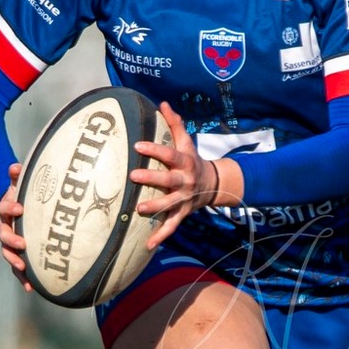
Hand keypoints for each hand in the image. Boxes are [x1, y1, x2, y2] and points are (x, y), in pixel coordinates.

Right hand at [0, 161, 33, 290]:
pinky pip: (18, 268)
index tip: (19, 208)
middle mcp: (4, 227)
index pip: (4, 209)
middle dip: (12, 240)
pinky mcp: (18, 255)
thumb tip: (16, 167)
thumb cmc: (24, 195)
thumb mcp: (21, 183)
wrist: (20, 207)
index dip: (9, 208)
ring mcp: (10, 243)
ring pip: (8, 254)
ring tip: (23, 268)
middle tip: (23, 244)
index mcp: (5, 210)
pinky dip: (23, 279)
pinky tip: (31, 289)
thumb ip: (19, 175)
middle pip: (3, 235)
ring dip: (15, 261)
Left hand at [131, 101, 238, 248]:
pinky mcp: (183, 213)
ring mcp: (184, 199)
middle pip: (169, 180)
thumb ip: (175, 124)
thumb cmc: (193, 160)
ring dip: (156, 208)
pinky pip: (172, 226)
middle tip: (133, 176)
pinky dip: (160, 236)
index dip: (155, 149)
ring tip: (138, 209)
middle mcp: (185, 182)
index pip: (170, 155)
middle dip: (152, 178)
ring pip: (170, 205)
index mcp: (186, 163)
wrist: (214, 184)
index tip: (137, 145)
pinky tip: (147, 245)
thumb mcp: (187, 142)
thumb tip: (163, 103)